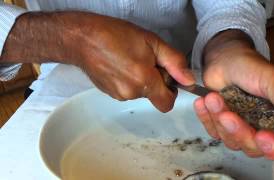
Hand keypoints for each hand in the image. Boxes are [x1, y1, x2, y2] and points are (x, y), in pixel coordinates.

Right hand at [1, 11, 194, 111]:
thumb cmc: (115, 35)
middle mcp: (131, 93)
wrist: (81, 39)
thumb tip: (189, 81)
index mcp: (144, 80)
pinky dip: (129, 81)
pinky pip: (128, 91)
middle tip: (145, 59)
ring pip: (140, 92)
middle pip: (154, 95)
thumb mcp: (151, 42)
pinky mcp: (109, 94)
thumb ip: (174, 62)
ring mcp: (118, 95)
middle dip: (156, 80)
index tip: (167, 77)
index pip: (167, 103)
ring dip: (141, 80)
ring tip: (130, 59)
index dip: (172, 92)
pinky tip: (120, 65)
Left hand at [193, 30, 273, 159]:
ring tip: (213, 98)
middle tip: (227, 114)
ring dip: (219, 121)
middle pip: (253, 148)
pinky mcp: (221, 126)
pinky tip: (203, 103)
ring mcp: (240, 129)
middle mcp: (262, 129)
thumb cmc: (250, 67)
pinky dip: (206, 118)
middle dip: (239, 131)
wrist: (224, 59)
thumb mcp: (272, 80)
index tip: (262, 135)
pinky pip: (213, 132)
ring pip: (231, 142)